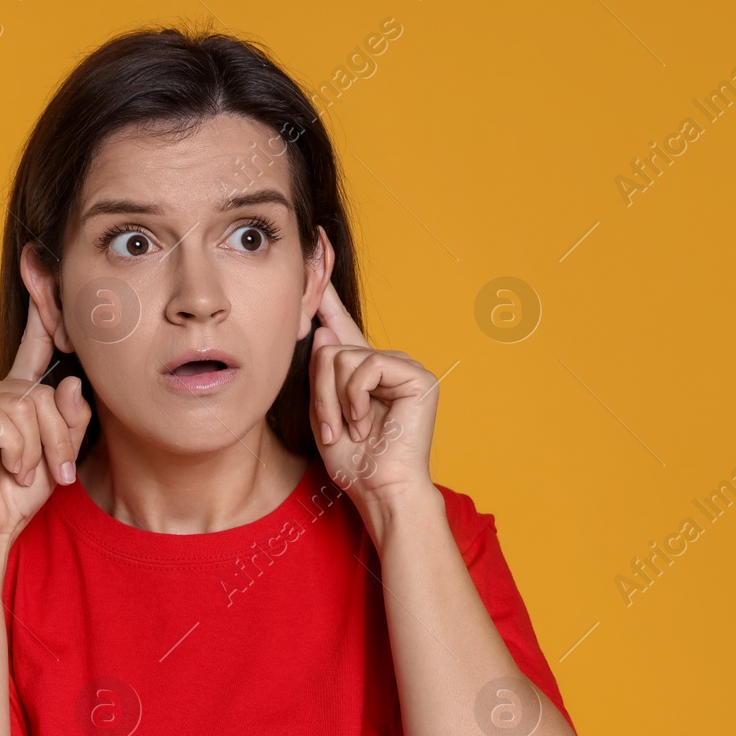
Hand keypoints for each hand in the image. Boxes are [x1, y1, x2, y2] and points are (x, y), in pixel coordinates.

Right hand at [0, 298, 91, 549]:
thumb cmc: (21, 493)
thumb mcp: (62, 452)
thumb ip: (72, 417)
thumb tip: (71, 381)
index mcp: (16, 392)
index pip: (34, 341)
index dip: (40, 302)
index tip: (36, 260)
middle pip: (43, 392)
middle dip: (59, 436)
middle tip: (57, 471)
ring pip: (27, 406)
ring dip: (38, 450)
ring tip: (26, 473)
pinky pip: (4, 420)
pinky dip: (17, 451)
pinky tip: (8, 468)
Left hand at [309, 279, 437, 512]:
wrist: (380, 490)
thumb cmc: (354, 463)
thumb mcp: (323, 413)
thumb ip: (321, 373)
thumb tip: (323, 331)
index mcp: (362, 371)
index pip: (339, 323)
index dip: (327, 291)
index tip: (318, 245)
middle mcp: (385, 363)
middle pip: (329, 349)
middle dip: (321, 393)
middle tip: (335, 429)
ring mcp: (403, 367)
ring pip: (343, 358)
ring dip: (336, 401)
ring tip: (353, 429)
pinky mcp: (417, 375)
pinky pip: (366, 367)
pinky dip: (356, 399)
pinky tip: (367, 423)